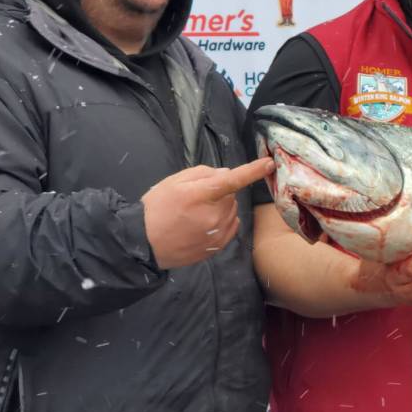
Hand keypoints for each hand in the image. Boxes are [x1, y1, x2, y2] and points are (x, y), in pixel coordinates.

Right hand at [143, 157, 274, 269]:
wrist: (143, 243)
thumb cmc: (156, 208)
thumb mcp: (173, 182)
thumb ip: (202, 173)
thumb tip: (227, 173)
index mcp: (200, 196)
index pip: (232, 181)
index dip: (252, 171)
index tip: (269, 163)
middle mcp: (213, 216)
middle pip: (231, 196)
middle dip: (219, 193)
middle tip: (195, 199)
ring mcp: (216, 233)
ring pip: (232, 211)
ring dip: (221, 208)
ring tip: (195, 215)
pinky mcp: (217, 247)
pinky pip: (231, 226)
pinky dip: (223, 222)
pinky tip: (202, 225)